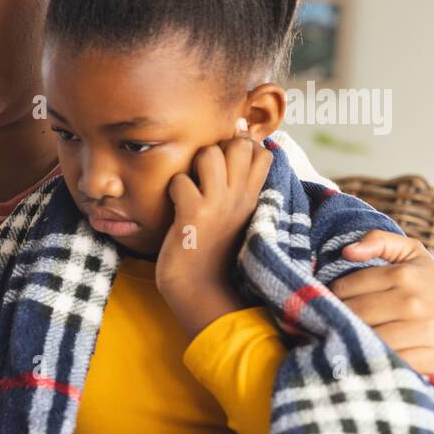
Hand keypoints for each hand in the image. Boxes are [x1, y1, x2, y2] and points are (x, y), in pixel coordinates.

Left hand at [155, 137, 273, 337]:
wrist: (200, 289)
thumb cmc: (212, 251)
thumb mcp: (235, 217)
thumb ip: (237, 189)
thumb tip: (233, 159)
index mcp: (251, 197)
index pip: (261, 151)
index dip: (240, 147)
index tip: (222, 164)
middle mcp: (239, 197)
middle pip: (239, 144)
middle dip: (217, 147)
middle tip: (203, 172)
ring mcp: (218, 205)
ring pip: (209, 154)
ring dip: (193, 164)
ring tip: (189, 186)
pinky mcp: (194, 216)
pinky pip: (180, 180)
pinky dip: (172, 188)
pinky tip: (175, 205)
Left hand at [332, 230, 433, 378]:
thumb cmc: (432, 287)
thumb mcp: (412, 254)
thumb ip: (379, 240)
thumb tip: (348, 251)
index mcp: (404, 274)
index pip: (345, 287)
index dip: (331, 296)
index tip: (330, 302)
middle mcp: (412, 301)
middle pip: (353, 313)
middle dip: (335, 318)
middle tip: (329, 322)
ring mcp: (421, 331)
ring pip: (366, 336)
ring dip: (348, 339)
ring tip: (342, 337)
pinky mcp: (426, 357)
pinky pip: (384, 358)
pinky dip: (369, 358)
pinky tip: (363, 354)